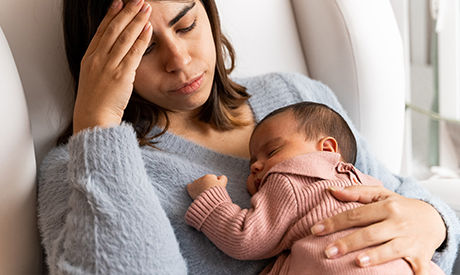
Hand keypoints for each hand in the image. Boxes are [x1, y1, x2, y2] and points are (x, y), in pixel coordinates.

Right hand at [73, 0, 152, 133]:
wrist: (93, 118)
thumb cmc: (95, 102)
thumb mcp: (92, 77)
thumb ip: (102, 63)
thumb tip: (113, 52)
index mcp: (89, 58)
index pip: (101, 31)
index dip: (111, 15)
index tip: (119, 3)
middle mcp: (98, 59)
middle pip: (114, 29)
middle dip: (127, 12)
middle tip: (137, 0)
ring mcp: (109, 66)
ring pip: (124, 37)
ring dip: (136, 20)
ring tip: (146, 8)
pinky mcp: (121, 75)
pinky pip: (134, 52)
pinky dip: (142, 39)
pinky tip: (148, 28)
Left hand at [187, 174, 227, 199]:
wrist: (209, 201)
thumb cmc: (217, 194)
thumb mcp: (223, 184)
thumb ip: (223, 178)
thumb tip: (219, 177)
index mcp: (210, 176)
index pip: (212, 178)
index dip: (214, 184)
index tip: (214, 190)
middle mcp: (202, 178)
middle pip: (205, 181)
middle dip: (206, 185)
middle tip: (209, 193)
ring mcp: (195, 183)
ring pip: (198, 183)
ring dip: (200, 187)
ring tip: (203, 195)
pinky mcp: (190, 188)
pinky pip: (189, 185)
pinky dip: (191, 188)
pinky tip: (194, 192)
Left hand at [310, 185, 445, 274]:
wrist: (434, 219)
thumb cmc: (400, 207)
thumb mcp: (381, 194)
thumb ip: (356, 192)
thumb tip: (331, 189)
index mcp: (386, 206)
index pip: (355, 214)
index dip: (334, 222)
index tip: (316, 230)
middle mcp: (397, 223)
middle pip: (369, 233)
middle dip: (348, 243)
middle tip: (328, 252)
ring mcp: (409, 240)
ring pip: (390, 249)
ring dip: (374, 256)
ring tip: (357, 262)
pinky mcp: (421, 256)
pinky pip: (417, 267)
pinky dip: (411, 274)